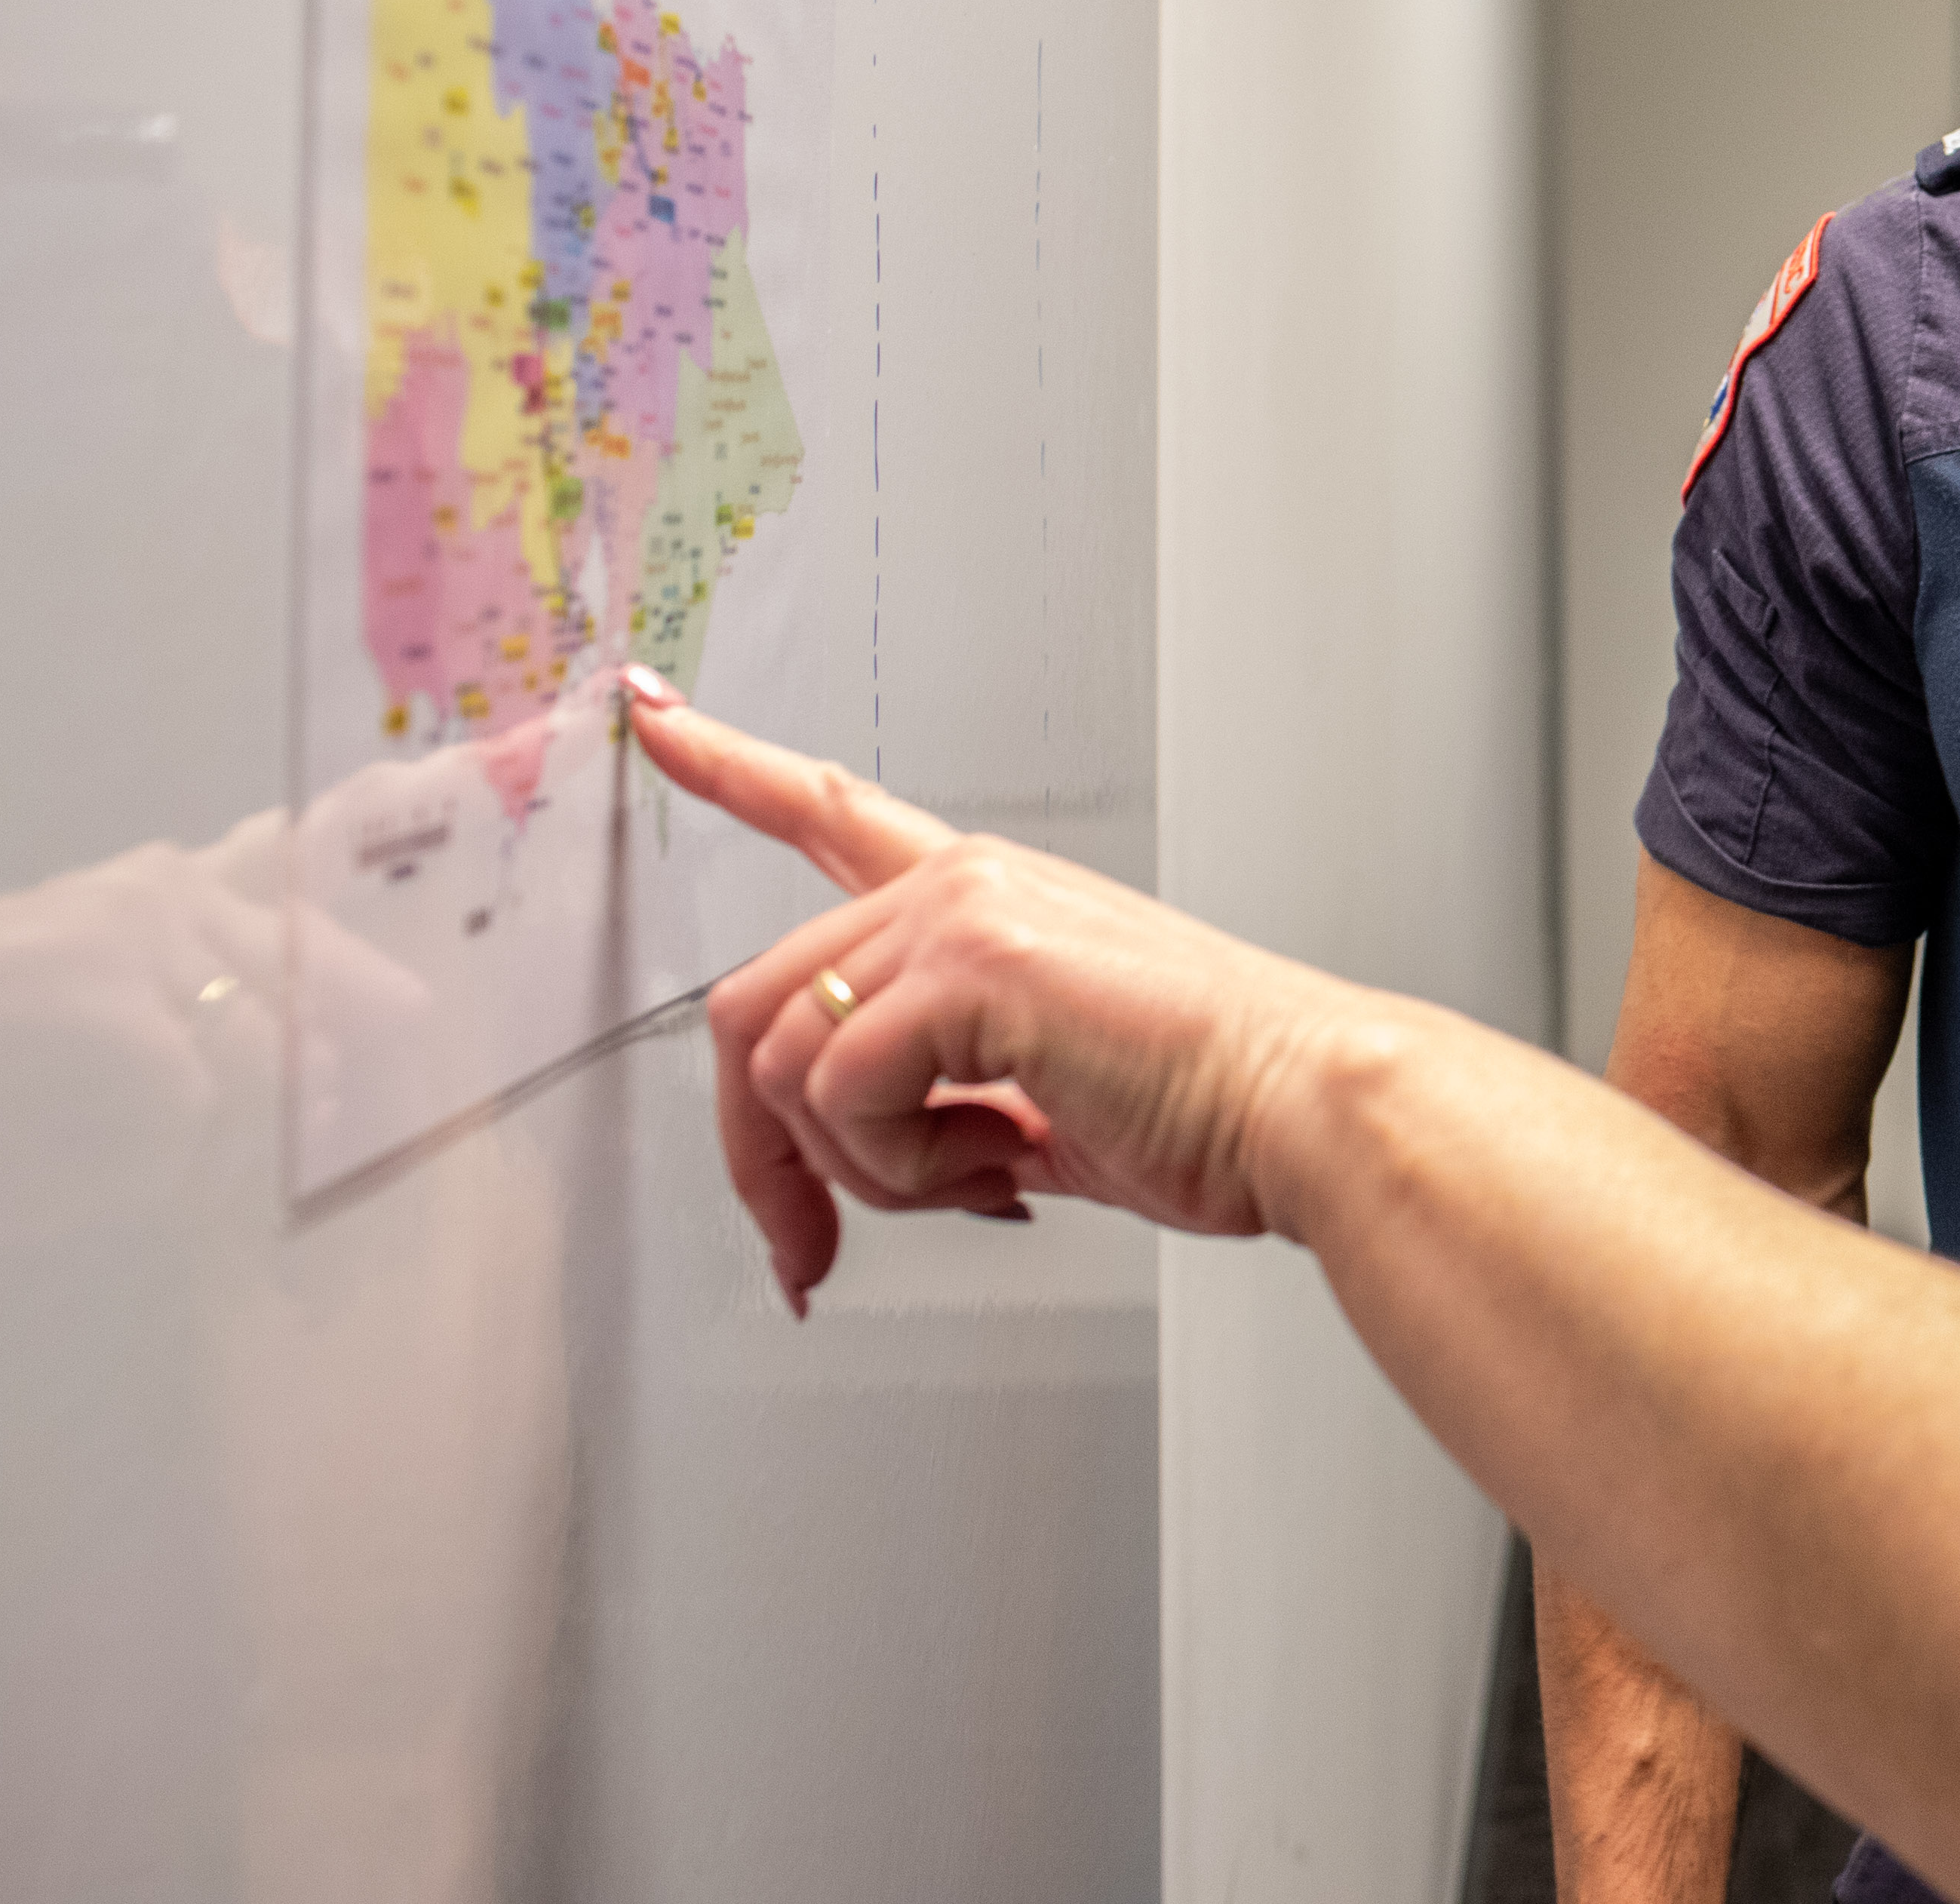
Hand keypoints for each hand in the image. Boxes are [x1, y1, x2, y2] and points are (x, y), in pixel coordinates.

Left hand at [628, 673, 1361, 1310]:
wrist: (1304, 1106)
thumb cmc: (1216, 1103)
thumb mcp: (1044, 1099)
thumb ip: (944, 1104)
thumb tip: (869, 1180)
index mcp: (987, 900)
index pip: (830, 810)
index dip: (729, 764)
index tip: (654, 716)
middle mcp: (962, 884)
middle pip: (753, 1006)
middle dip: (765, 1155)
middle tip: (815, 1243)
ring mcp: (960, 913)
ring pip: (781, 1062)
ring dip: (858, 1169)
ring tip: (975, 1178)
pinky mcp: (969, 965)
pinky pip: (838, 1097)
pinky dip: (900, 1169)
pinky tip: (1001, 1165)